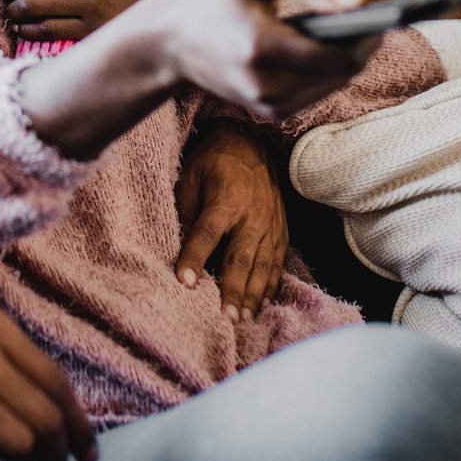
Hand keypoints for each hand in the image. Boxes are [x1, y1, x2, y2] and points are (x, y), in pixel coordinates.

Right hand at [141, 0, 377, 119]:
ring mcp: (266, 104)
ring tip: (344, 30)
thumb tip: (358, 0)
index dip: (367, 38)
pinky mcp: (268, 112)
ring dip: (344, 60)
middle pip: (341, 74)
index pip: (337, 57)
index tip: (380, 16)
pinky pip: (316, 93)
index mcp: (260, 47)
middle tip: (366, 20)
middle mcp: (264, 85)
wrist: (164, 41)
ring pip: (332, 86)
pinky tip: (320, 48)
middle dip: (360, 47)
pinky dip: (325, 72)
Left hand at [175, 123, 287, 318]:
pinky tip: (261, 304)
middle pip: (241, 257)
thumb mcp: (191, 177)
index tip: (183, 282)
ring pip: (262, 265)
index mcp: (226, 199)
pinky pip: (277, 263)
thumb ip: (187, 212)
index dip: (194, 257)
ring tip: (243, 319)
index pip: (207, 233)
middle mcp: (253, 215)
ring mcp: (271, 224)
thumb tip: (179, 247)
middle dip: (233, 289)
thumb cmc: (214, 161)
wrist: (251, 142)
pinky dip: (270, 285)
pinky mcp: (282, 230)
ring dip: (253, 294)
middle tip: (226, 317)